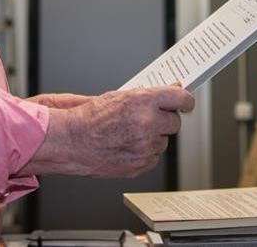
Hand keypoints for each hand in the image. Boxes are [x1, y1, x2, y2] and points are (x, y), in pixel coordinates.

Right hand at [18, 85, 194, 178]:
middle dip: (164, 120)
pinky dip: (144, 153)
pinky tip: (126, 146)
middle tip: (148, 119)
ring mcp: (145, 146)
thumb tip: (171, 90)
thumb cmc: (90, 118)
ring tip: (129, 134)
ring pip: (163, 141)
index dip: (185, 100)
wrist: (72, 141)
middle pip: (174, 122)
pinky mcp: (141, 165)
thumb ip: (149, 95)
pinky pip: (153, 157)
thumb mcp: (120, 96)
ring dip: (153, 138)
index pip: (181, 98)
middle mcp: (148, 123)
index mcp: (143, 101)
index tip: (184, 102)